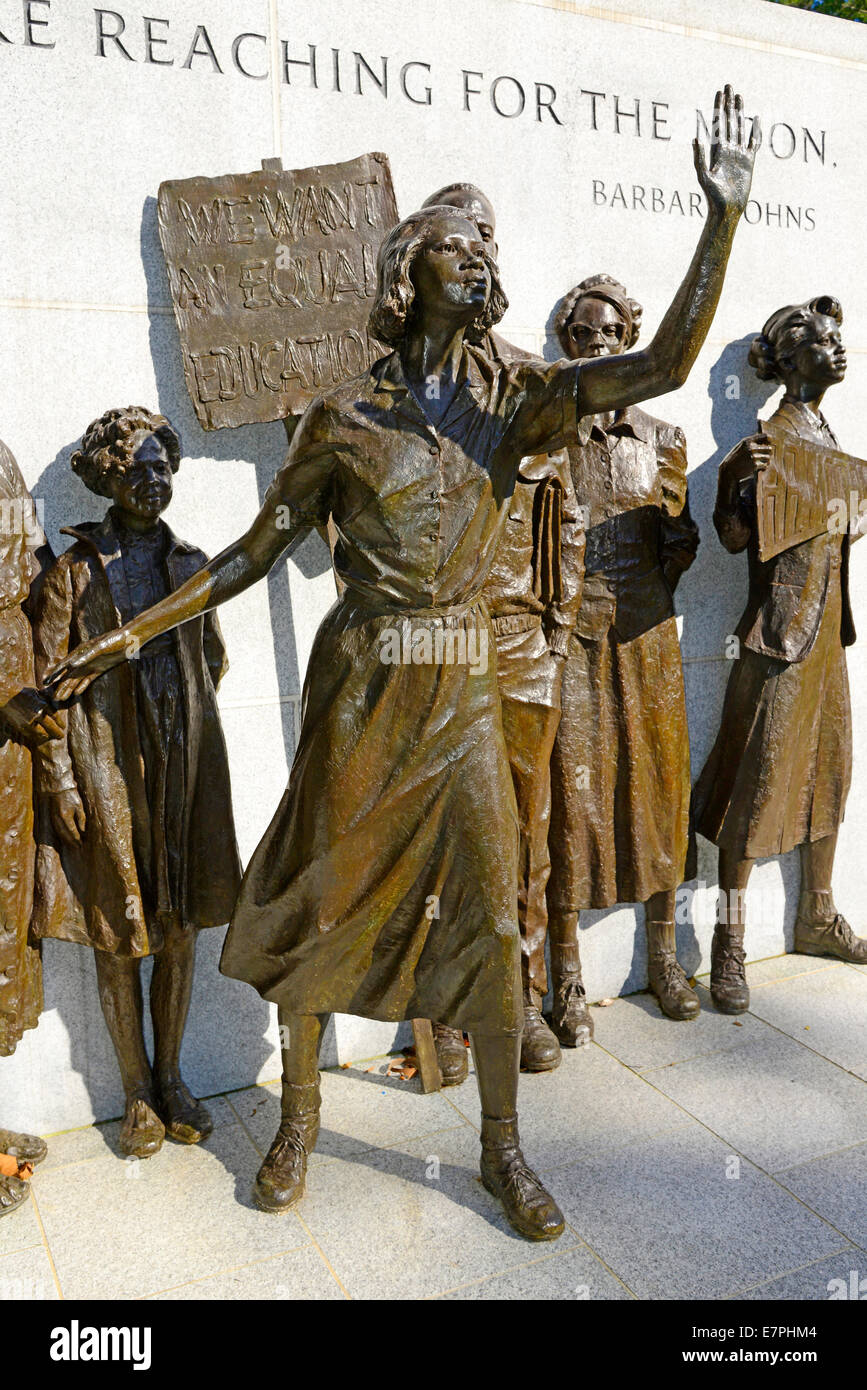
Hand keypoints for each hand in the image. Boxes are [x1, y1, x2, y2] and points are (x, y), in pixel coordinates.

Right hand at [1, 689, 63, 744]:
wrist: (6, 696)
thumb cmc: (21, 692)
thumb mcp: (37, 692)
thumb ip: (46, 698)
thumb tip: (56, 700)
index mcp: (43, 704)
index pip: (55, 716)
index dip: (60, 723)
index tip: (63, 727)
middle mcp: (38, 713)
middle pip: (52, 727)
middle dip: (58, 733)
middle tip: (61, 736)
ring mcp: (30, 721)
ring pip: (43, 733)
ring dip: (48, 736)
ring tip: (50, 737)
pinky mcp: (22, 726)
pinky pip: (32, 734)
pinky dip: (37, 737)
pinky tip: (40, 737)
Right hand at [46, 627, 133, 700]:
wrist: (130, 639)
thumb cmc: (114, 641)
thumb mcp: (100, 648)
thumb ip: (85, 657)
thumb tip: (71, 665)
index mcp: (80, 652)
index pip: (64, 665)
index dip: (55, 674)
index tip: (45, 683)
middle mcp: (83, 659)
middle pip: (69, 675)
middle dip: (60, 686)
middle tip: (53, 698)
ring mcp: (91, 664)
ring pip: (77, 679)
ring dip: (69, 688)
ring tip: (61, 699)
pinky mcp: (100, 669)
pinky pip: (88, 679)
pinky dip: (82, 686)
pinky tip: (76, 694)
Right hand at [49, 787, 85, 843]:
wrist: (59, 788)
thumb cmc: (71, 796)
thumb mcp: (79, 807)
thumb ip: (81, 820)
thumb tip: (83, 832)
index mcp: (65, 816)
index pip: (72, 832)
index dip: (77, 839)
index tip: (82, 844)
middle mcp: (58, 819)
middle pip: (64, 835)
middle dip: (71, 842)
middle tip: (78, 848)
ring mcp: (53, 818)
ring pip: (59, 833)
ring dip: (66, 840)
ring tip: (72, 845)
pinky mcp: (51, 817)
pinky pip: (56, 829)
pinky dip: (61, 835)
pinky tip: (65, 838)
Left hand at [694, 85, 760, 218]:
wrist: (727, 210)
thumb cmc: (713, 197)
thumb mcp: (704, 176)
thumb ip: (699, 157)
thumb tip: (695, 137)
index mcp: (716, 150)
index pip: (717, 123)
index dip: (718, 107)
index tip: (719, 92)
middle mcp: (727, 149)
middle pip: (728, 121)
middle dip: (728, 104)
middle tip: (728, 85)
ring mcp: (739, 154)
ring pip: (740, 127)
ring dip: (740, 112)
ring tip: (739, 96)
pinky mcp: (749, 161)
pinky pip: (753, 142)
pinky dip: (755, 131)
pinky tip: (755, 119)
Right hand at [722, 432, 772, 484]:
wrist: (728, 471)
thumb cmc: (735, 459)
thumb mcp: (740, 447)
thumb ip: (750, 442)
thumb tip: (764, 438)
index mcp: (747, 441)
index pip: (765, 436)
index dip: (770, 440)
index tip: (770, 444)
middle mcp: (751, 447)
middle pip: (769, 448)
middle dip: (768, 453)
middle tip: (765, 457)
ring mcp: (753, 456)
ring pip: (768, 457)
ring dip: (766, 461)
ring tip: (762, 463)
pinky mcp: (755, 465)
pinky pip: (765, 465)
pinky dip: (764, 467)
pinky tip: (760, 468)